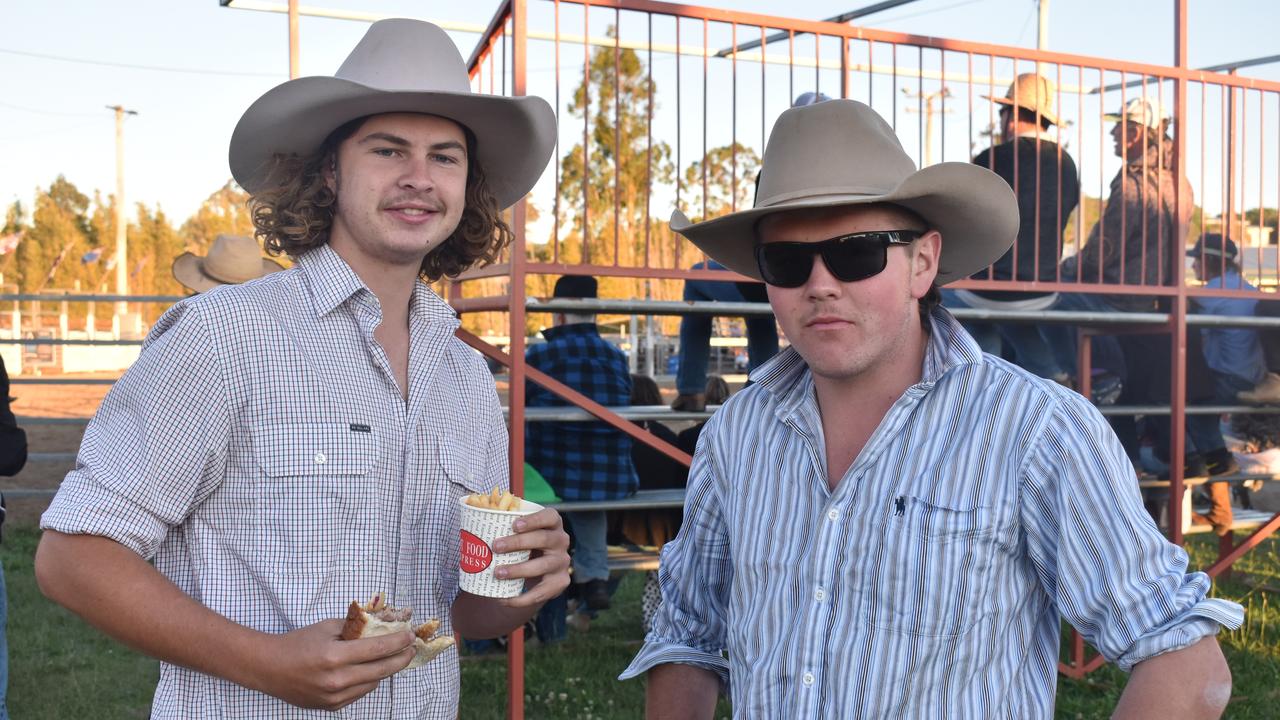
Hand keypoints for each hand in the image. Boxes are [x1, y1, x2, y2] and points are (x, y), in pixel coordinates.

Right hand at [246, 619, 415, 710]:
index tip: (411, 636)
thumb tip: (383, 620)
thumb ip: (355, 626)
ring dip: (385, 670)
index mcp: (334, 656)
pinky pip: (359, 693)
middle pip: (381, 670)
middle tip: (411, 649)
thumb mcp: (327, 626)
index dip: (398, 642)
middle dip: (401, 659)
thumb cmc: (297, 643)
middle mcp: (336, 680)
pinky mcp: (331, 707)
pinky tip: (370, 670)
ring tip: (393, 658)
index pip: (377, 649)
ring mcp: (334, 697)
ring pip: (373, 683)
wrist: (269, 668)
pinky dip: (368, 681)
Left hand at [491, 508, 570, 607]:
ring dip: (518, 570)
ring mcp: (562, 562)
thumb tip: (468, 527)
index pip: (550, 516)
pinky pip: (541, 592)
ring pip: (542, 565)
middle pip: (544, 539)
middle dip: (519, 543)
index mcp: (553, 524)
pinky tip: (504, 599)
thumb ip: (504, 528)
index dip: (534, 520)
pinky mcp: (560, 582)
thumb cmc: (524, 546)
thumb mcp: (520, 534)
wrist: (539, 572)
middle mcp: (561, 541)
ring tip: (497, 573)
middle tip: (495, 547)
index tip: (514, 524)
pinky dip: (522, 598)